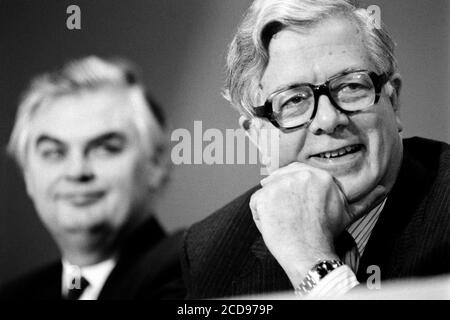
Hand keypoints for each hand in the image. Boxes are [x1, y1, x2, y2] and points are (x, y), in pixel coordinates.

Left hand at [249, 162, 385, 285]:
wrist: (310, 254)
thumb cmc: (326, 235)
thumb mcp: (347, 214)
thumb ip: (364, 199)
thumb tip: (384, 189)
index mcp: (319, 175)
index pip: (297, 173)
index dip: (294, 190)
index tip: (295, 206)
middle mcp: (300, 174)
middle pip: (281, 179)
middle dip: (282, 196)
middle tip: (288, 215)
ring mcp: (280, 184)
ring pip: (268, 192)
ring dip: (273, 207)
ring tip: (285, 222)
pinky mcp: (263, 196)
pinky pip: (256, 204)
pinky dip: (261, 216)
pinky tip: (274, 226)